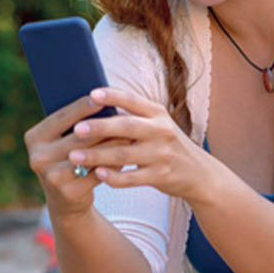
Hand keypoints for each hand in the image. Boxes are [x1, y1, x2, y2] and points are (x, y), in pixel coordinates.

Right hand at [23, 92, 130, 216]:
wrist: (65, 199)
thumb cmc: (68, 157)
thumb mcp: (61, 140)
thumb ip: (73, 123)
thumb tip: (102, 101)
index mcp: (34, 138)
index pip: (61, 118)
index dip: (82, 107)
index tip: (102, 98)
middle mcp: (38, 157)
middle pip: (78, 137)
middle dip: (104, 126)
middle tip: (126, 115)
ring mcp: (52, 177)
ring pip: (90, 155)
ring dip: (112, 144)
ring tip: (130, 134)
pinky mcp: (68, 192)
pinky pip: (97, 173)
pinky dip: (114, 163)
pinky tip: (127, 155)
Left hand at [65, 88, 208, 200]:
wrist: (199, 174)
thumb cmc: (167, 144)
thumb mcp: (158, 124)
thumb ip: (134, 115)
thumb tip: (95, 103)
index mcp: (157, 113)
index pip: (132, 100)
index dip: (112, 96)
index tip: (91, 94)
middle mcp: (161, 130)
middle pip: (126, 127)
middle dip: (99, 128)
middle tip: (76, 129)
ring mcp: (161, 154)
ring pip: (124, 154)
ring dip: (97, 155)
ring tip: (74, 157)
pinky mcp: (161, 176)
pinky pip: (132, 178)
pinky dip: (114, 177)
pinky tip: (97, 174)